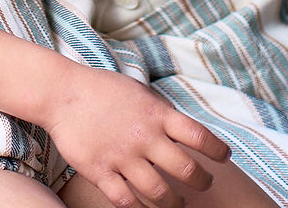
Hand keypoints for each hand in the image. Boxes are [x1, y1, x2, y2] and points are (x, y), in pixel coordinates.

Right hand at [43, 67, 227, 207]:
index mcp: (157, 114)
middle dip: (201, 182)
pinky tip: (143, 206)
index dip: (218, 150)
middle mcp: (144, 137)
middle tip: (203, 184)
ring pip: (159, 194)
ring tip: (178, 203)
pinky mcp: (101, 171)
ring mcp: (122, 156)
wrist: (63, 93)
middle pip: (186, 170)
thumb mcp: (139, 92)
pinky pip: (126, 201)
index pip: (199, 136)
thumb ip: (161, 113)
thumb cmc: (103, 90)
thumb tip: (184, 131)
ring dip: (174, 203)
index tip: (224, 157)